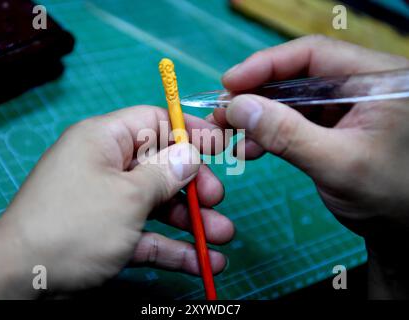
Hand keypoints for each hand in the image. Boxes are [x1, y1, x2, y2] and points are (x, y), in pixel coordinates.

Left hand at [0, 106, 233, 298]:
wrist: (23, 279)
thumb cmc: (76, 224)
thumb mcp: (128, 195)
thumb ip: (165, 173)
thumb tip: (190, 153)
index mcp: (104, 140)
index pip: (153, 121)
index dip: (188, 130)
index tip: (220, 144)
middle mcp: (107, 166)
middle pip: (161, 166)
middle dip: (194, 185)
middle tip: (217, 201)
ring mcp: (109, 202)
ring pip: (158, 204)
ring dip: (191, 221)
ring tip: (222, 237)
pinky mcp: (109, 233)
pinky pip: (147, 234)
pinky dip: (173, 247)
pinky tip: (202, 262)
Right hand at [210, 35, 408, 297]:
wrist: (399, 229)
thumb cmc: (386, 196)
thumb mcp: (337, 163)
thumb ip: (287, 134)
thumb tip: (237, 107)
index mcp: (377, 80)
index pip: (315, 55)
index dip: (267, 64)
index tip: (230, 82)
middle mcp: (360, 85)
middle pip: (298, 75)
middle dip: (256, 94)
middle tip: (222, 112)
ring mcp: (344, 106)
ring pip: (290, 99)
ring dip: (258, 116)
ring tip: (229, 133)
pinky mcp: (331, 126)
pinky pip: (293, 120)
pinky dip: (268, 132)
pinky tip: (249, 148)